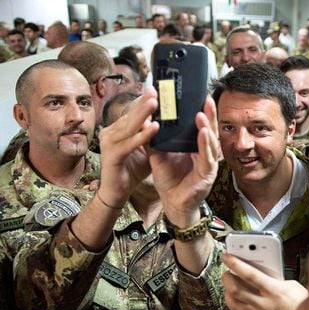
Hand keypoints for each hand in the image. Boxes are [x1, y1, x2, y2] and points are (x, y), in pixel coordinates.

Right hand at [98, 87, 159, 206]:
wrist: (117, 192)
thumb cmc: (132, 170)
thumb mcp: (146, 150)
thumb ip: (153, 137)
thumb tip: (168, 123)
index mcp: (119, 129)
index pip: (134, 112)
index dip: (144, 101)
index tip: (157, 89)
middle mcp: (112, 132)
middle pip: (131, 115)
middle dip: (144, 102)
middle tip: (156, 89)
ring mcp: (109, 143)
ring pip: (129, 126)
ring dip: (143, 114)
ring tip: (155, 102)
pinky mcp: (111, 156)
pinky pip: (129, 143)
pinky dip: (142, 136)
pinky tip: (154, 128)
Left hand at [148, 95, 219, 226]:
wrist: (172, 203)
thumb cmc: (170, 180)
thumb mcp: (159, 155)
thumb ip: (155, 139)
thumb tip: (145, 119)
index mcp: (195, 147)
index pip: (200, 126)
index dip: (201, 111)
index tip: (198, 96)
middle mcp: (205, 153)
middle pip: (209, 130)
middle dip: (209, 114)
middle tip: (205, 98)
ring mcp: (208, 163)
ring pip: (211, 142)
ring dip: (207, 127)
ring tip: (202, 114)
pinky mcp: (207, 174)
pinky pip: (207, 158)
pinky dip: (205, 145)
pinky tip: (203, 133)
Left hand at [222, 253, 307, 309]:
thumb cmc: (302, 304)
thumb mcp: (291, 284)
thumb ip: (275, 277)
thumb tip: (262, 268)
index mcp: (274, 290)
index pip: (249, 274)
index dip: (235, 263)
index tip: (227, 256)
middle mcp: (264, 304)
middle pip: (236, 289)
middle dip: (227, 278)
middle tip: (227, 271)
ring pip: (234, 304)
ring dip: (227, 293)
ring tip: (228, 286)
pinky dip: (233, 307)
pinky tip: (234, 301)